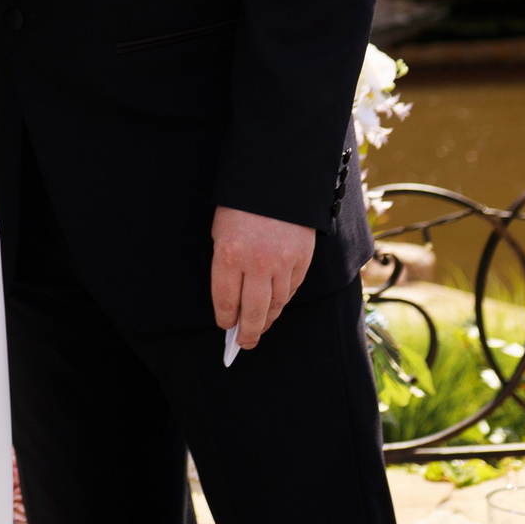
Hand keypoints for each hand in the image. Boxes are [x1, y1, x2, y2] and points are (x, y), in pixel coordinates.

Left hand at [210, 206, 314, 350]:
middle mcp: (257, 263)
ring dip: (267, 319)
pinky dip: (282, 301)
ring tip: (259, 327)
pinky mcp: (303, 261)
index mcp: (229, 254)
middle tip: (244, 343)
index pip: (225, 300)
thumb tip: (232, 301)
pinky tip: (275, 306)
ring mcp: (283, 263)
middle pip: (253, 311)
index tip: (224, 327)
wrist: (276, 180)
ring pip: (275, 304)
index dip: (225, 318)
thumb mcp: (221, 232)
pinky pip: (291, 290)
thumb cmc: (241, 206)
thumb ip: (226, 266)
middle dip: (248, 332)